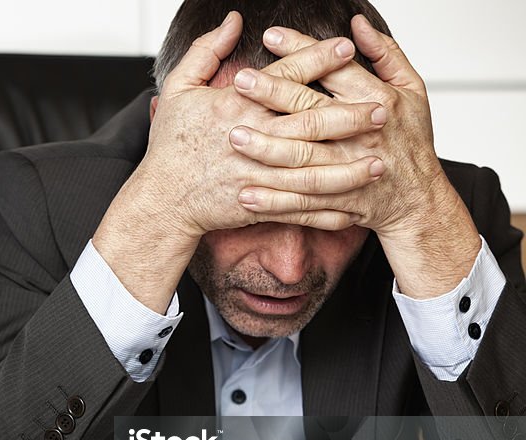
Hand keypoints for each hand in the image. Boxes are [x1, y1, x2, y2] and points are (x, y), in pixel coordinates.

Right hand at [92, 11, 385, 311]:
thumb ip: (205, 52)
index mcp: (235, 108)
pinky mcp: (259, 204)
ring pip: (312, 169)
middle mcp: (251, 139)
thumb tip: (232, 21)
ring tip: (381, 158)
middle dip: (348, 115)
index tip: (346, 46)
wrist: (162, 200)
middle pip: (308, 123)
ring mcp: (256, 175)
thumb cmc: (170, 146)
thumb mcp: (178, 90)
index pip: (284, 78)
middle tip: (382, 107)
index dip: (316, 59)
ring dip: (349, 166)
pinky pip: (299, 208)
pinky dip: (328, 209)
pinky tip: (354, 203)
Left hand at [228, 16, 479, 295]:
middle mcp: (363, 135)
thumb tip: (357, 24)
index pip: (335, 70)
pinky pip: (303, 203)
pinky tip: (246, 195)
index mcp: (379, 101)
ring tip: (234, 136)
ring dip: (268, 150)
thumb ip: (386, 54)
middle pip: (313, 112)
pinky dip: (275, 202)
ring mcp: (351, 172)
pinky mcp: (340, 203)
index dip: (303, 52)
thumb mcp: (413, 89)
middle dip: (275, 96)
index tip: (270, 36)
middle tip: (240, 81)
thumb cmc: (411, 140)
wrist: (418, 201)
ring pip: (304, 160)